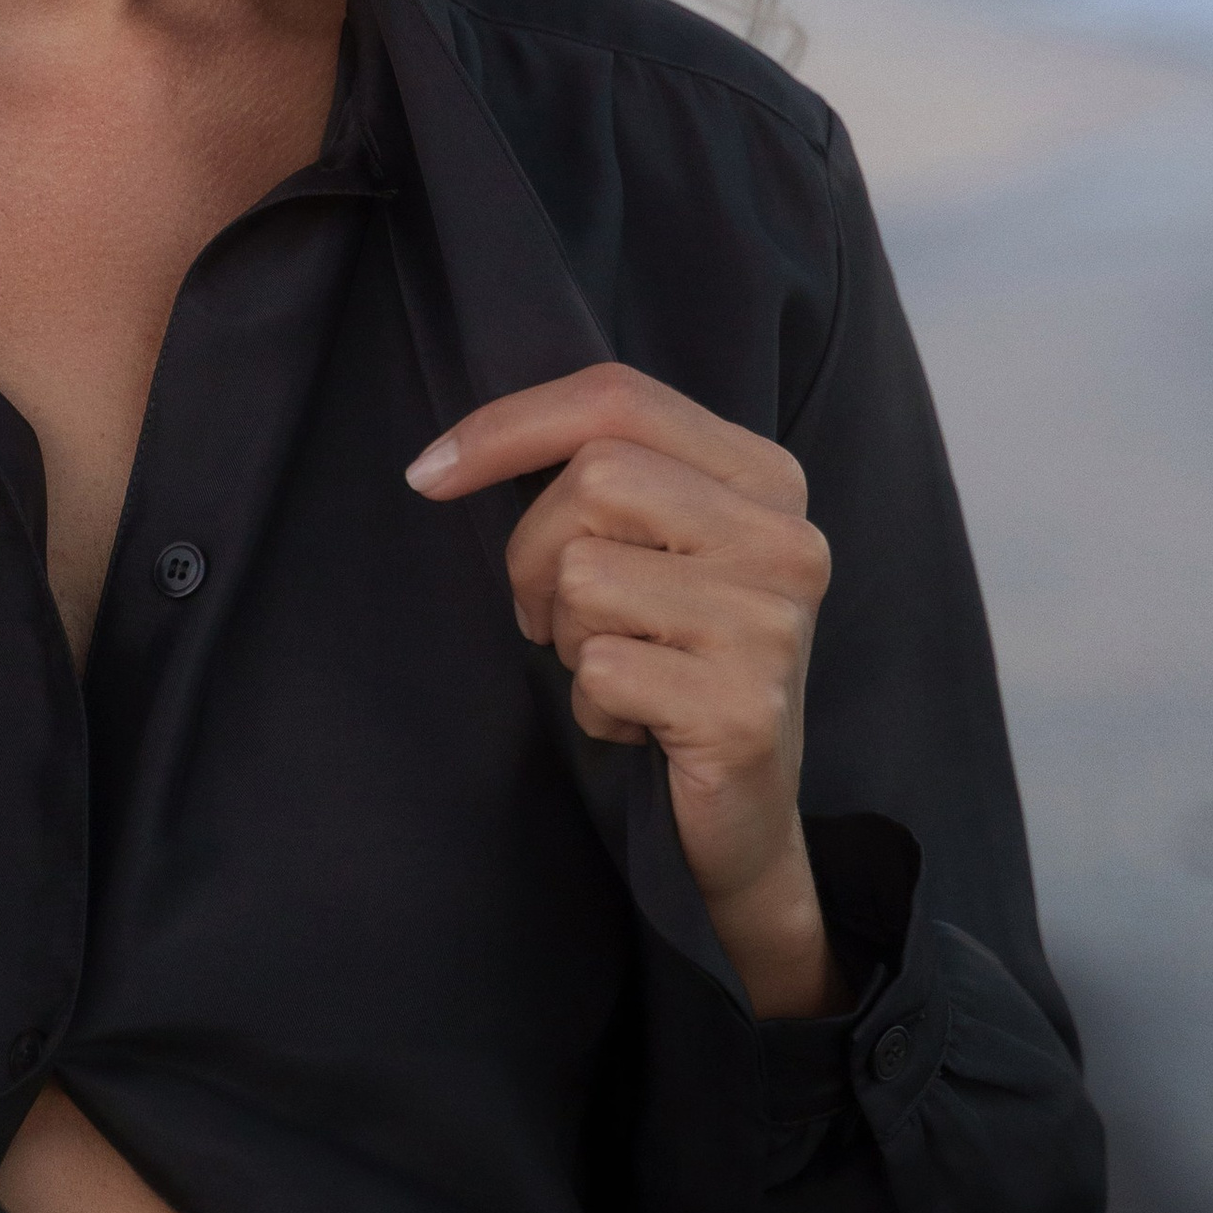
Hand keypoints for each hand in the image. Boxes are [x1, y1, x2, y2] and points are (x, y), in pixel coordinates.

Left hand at [406, 364, 840, 1018]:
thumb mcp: (654, 546)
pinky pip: (601, 669)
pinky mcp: (745, 708)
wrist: (745, 814)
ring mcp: (771, 623)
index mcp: (766, 476)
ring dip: (569, 637)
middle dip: (533, 553)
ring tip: (620, 669)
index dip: (508, 425)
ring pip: (585, 575)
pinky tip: (636, 724)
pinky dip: (591, 704)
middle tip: (552, 618)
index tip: (427, 473)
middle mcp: (785, 538)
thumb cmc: (676, 660)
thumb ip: (598, 477)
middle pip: (596, 479)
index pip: (618, 398)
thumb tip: (441, 461)